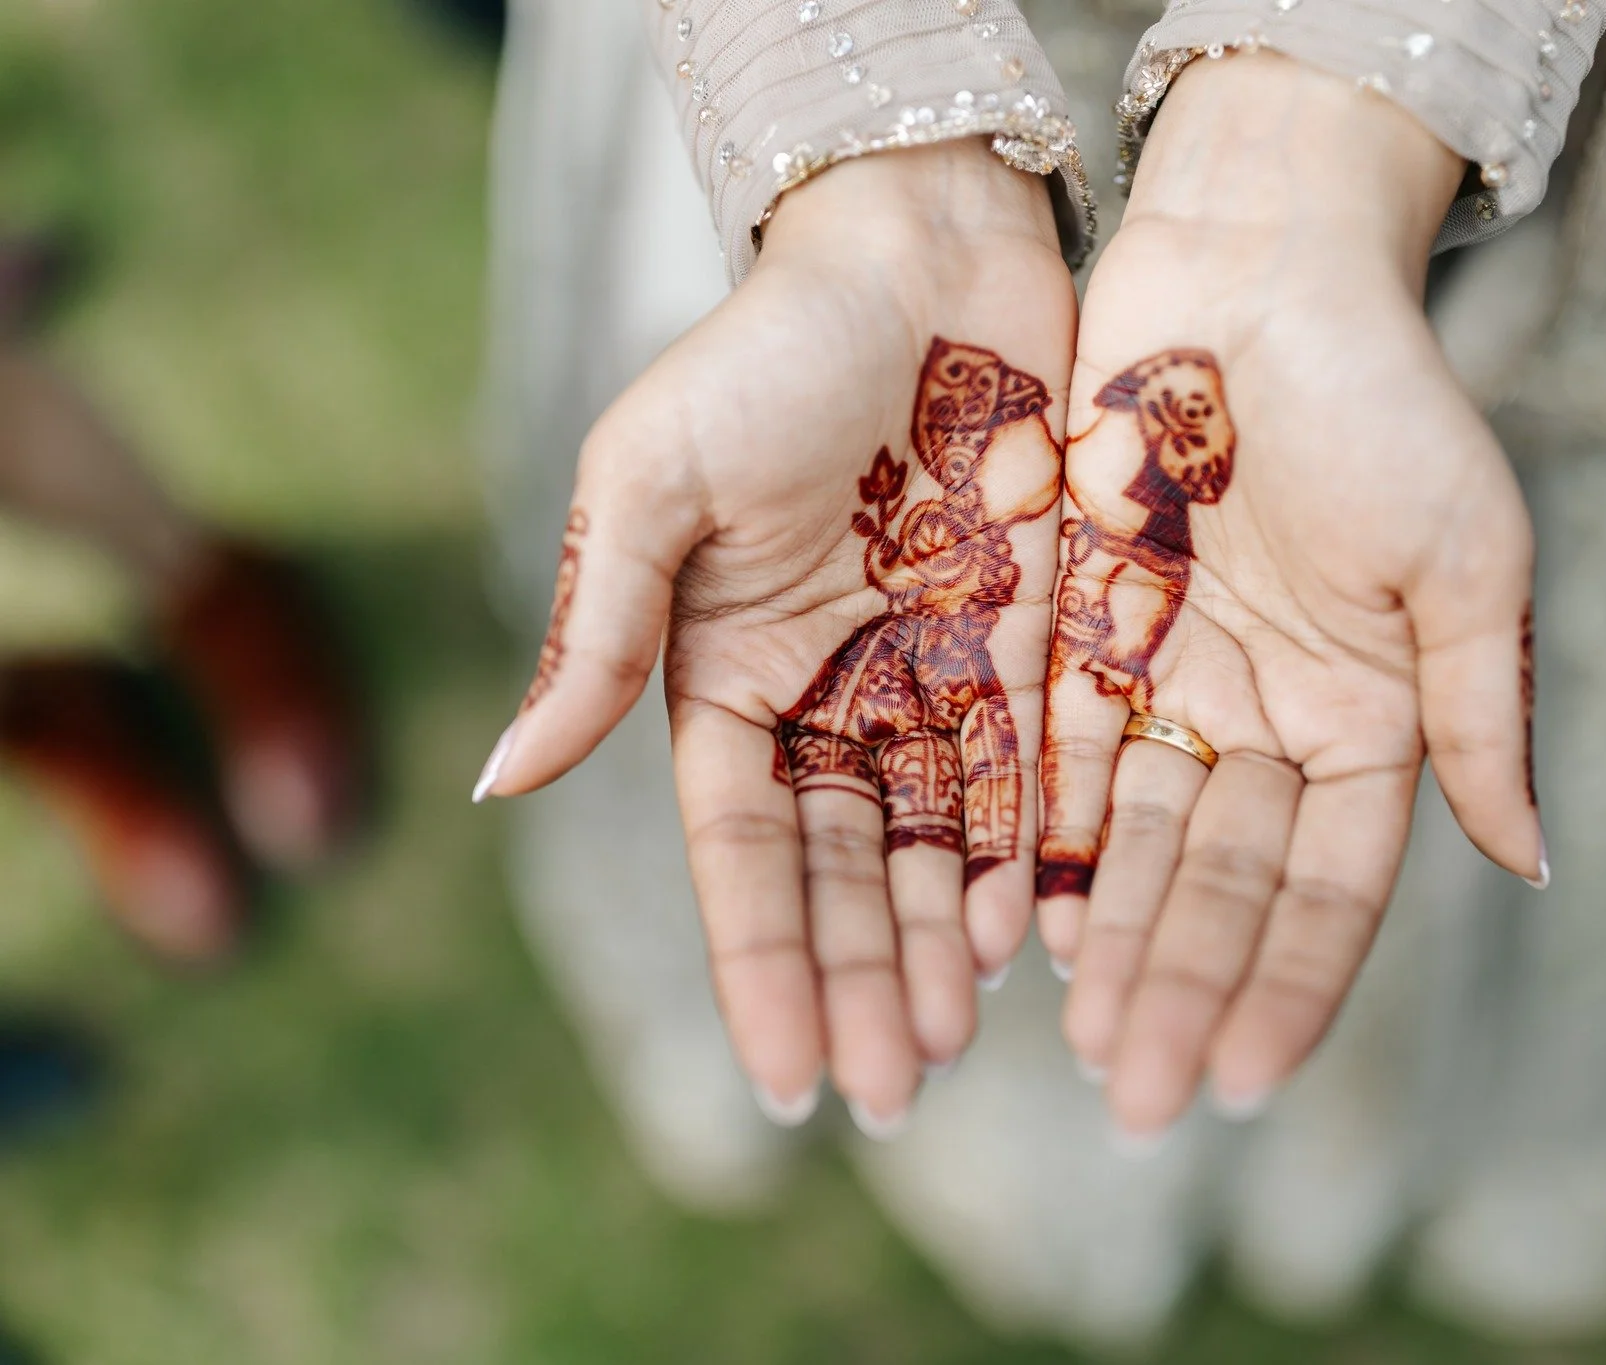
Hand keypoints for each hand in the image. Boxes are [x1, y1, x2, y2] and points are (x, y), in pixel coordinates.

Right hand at [478, 143, 1076, 1129]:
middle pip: (843, 874)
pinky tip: (1023, 941)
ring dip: (935, 950)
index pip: (743, 856)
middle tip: (891, 1096)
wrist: (923, 251)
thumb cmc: (769, 354)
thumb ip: (597, 634)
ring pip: (935, 846)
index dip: (764, 970)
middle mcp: (828, 695)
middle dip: (859, 985)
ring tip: (950, 1048)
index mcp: (724, 675)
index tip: (791, 1086)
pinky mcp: (1026, 643)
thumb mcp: (654, 484)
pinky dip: (1022, 860)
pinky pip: (1024, 777)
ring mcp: (932, 675)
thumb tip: (499, 783)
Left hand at [1038, 55, 1543, 1137]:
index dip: (1291, 981)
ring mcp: (1173, 678)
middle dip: (1184, 985)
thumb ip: (1481, 712)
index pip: (1331, 882)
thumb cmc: (1384, 399)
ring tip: (1078, 1041)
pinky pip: (1055, 757)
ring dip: (1110, 940)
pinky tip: (1016, 924)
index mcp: (1374, 713)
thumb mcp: (1466, 558)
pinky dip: (1040, 839)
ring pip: (1134, 840)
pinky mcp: (1083, 630)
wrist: (1255, 262)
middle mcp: (1270, 716)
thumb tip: (1535, 861)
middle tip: (1133, 1096)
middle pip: (1221, 882)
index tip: (1243, 1080)